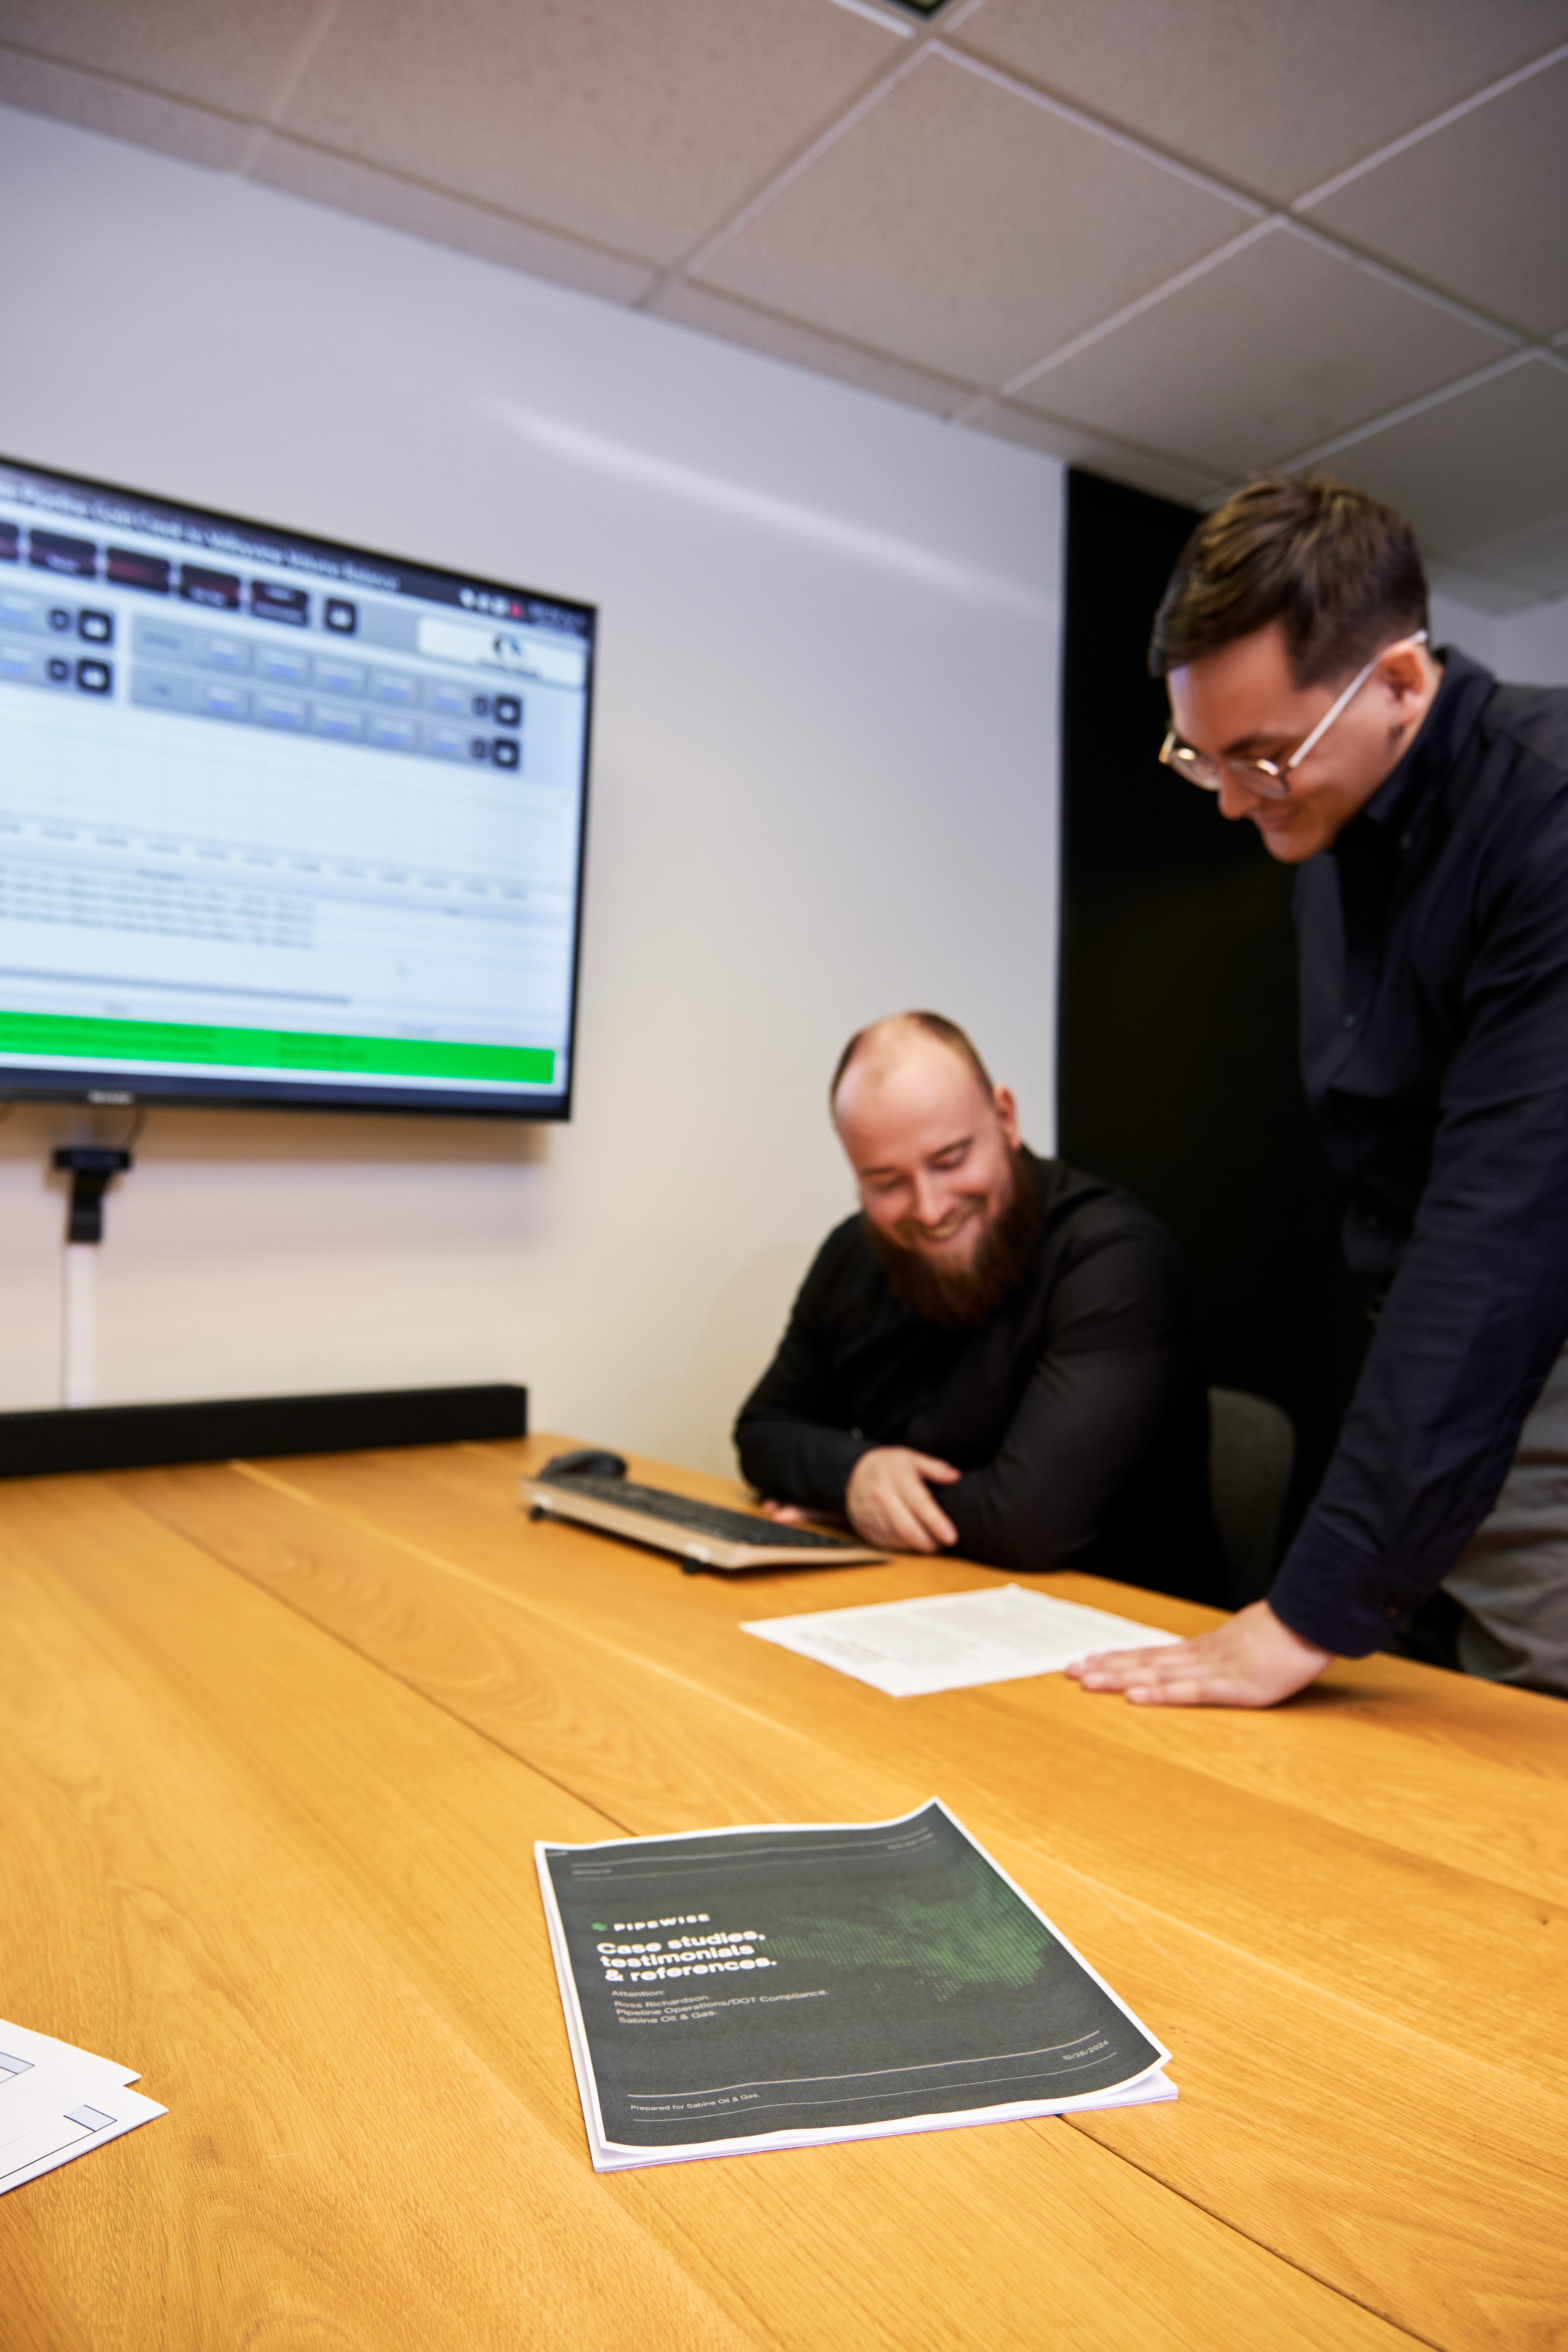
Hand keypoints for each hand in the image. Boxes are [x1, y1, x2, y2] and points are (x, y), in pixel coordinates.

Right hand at [844, 1447, 960, 1552]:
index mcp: (897, 1477)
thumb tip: (956, 1477)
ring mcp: (870, 1512)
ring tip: (932, 1544)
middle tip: (944, 1545)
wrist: (853, 1471)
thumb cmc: (889, 1465)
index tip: (952, 1537)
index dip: (937, 1523)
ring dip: (917, 1546)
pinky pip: (885, 1542)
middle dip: (928, 1542)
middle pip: (907, 1528)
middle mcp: (881, 1496)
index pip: (920, 1504)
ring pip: (897, 1539)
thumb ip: (935, 1468)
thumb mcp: (911, 1458)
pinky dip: (902, 1546)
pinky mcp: (864, 1525)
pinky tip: (913, 1542)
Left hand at [1065, 1599, 1331, 1708]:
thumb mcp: (1249, 1642)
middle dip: (1105, 1667)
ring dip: (1118, 1677)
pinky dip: (1158, 1693)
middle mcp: (1201, 1656)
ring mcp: (1214, 1669)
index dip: (1119, 1658)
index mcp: (1205, 1649)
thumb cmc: (1286, 1633)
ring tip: (1086, 1679)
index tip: (1089, 1660)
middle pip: (1144, 1661)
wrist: (1312, 1622)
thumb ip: (1227, 1652)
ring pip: (1156, 1673)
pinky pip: (1188, 1691)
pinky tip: (1134, 1695)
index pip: (1153, 1653)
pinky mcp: (1232, 1685)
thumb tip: (1214, 1656)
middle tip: (1069, 1671)